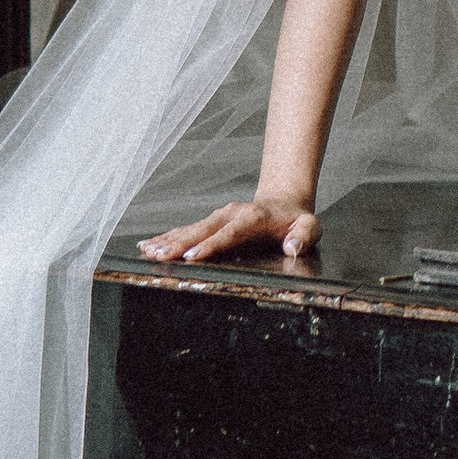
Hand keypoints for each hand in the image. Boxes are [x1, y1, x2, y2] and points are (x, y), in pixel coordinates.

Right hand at [137, 198, 320, 264]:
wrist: (284, 201)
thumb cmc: (296, 220)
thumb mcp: (310, 227)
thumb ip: (304, 236)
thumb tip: (292, 248)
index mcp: (253, 218)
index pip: (229, 234)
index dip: (210, 245)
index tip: (192, 257)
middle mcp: (231, 214)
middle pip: (202, 230)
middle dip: (179, 244)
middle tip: (159, 256)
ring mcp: (218, 216)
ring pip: (190, 229)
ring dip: (167, 240)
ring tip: (146, 251)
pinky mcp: (210, 222)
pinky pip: (186, 230)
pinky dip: (166, 237)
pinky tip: (147, 246)